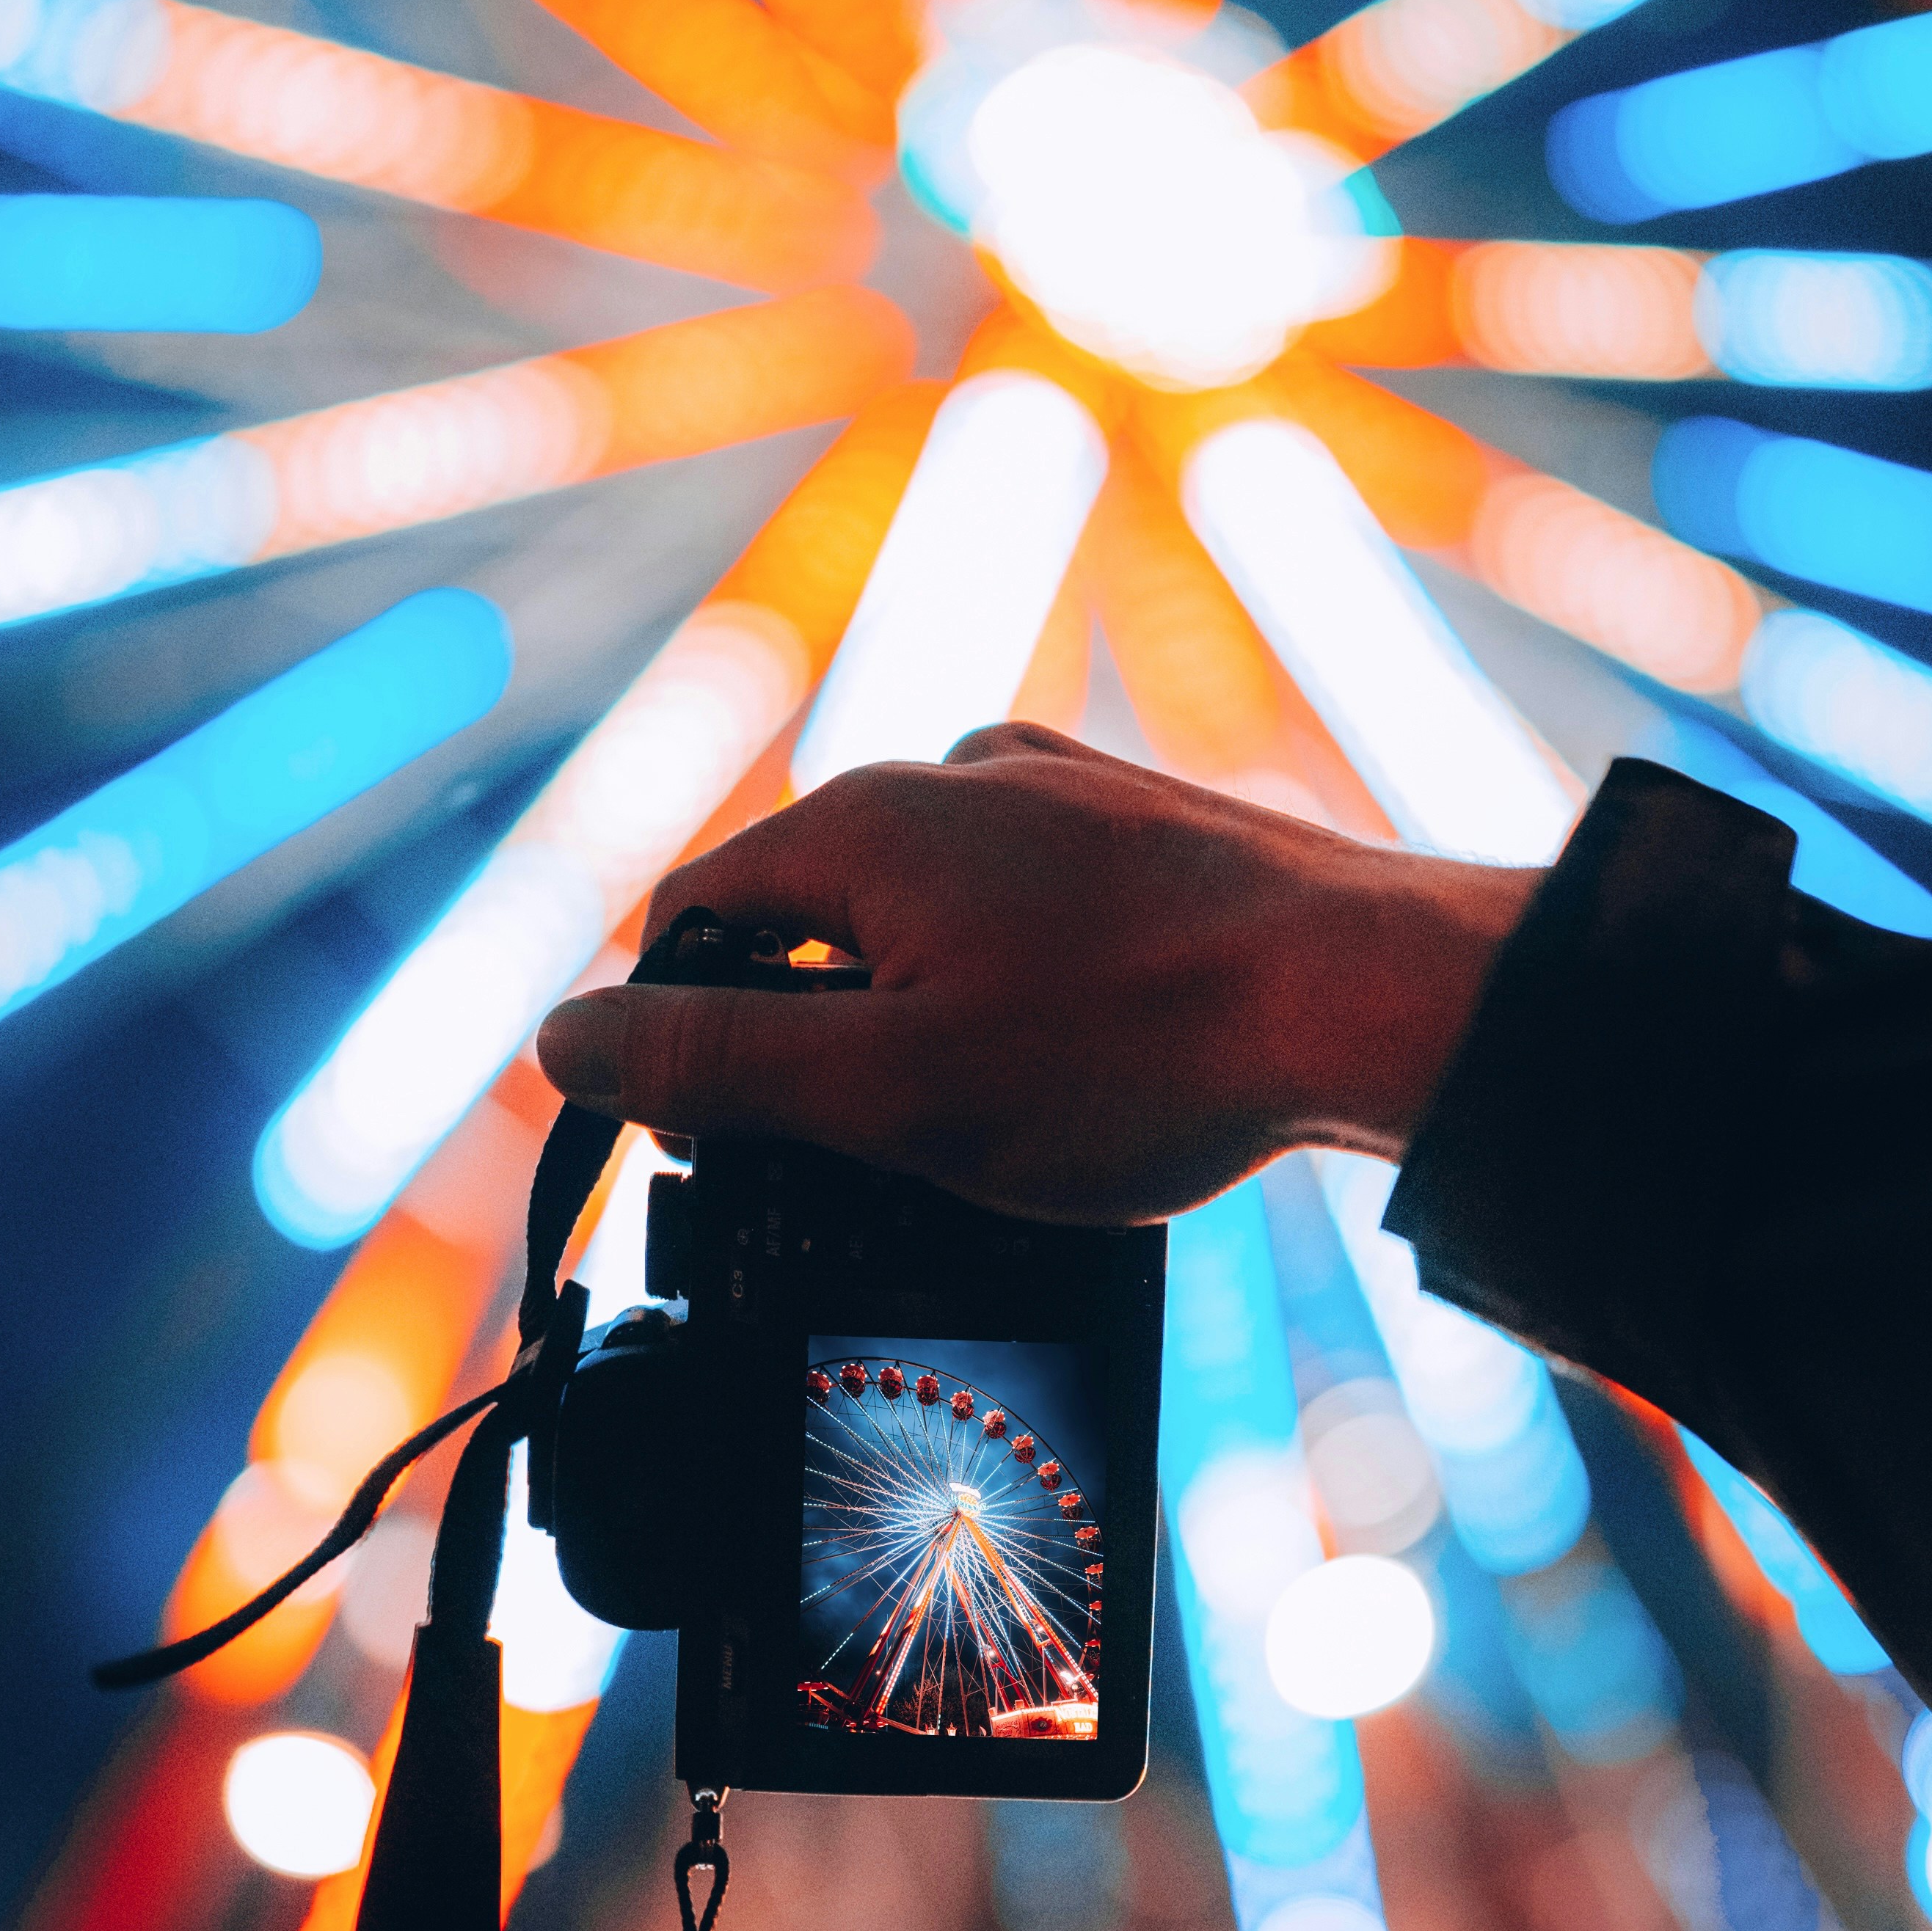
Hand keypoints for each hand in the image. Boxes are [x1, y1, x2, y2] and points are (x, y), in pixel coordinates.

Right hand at [533, 727, 1535, 1222]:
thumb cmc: (1138, 1053)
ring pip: (923, 916)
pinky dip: (1019, 993)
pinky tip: (1083, 1068)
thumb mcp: (890, 1088)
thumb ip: (715, 1062)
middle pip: (808, 914)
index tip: (719, 1144)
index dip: (675, 1035)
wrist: (1369, 999)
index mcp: (862, 820)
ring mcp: (1056, 792)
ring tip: (998, 1125)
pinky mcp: (1142, 830)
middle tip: (870, 1158)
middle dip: (813, 1036)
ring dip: (921, 1018)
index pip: (692, 916)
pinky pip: (1025, 914)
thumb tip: (563, 1040)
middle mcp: (950, 771)